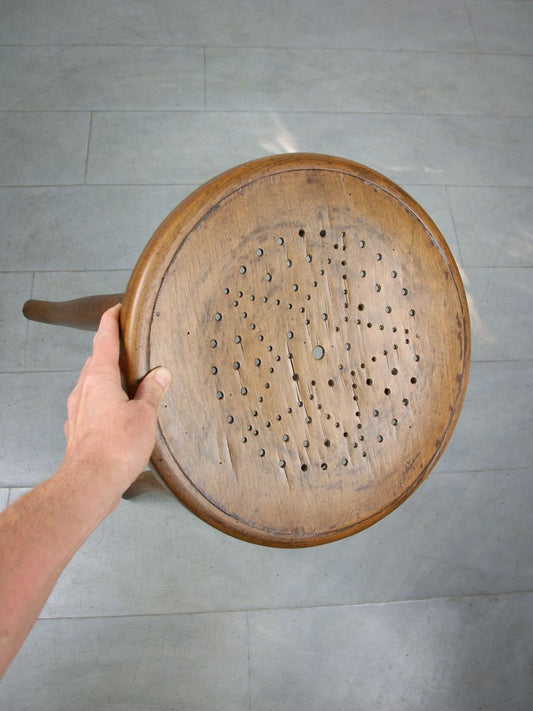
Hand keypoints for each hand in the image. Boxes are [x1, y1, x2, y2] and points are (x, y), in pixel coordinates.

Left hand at [63, 304, 170, 496]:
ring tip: (129, 382)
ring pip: (92, 384)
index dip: (110, 321)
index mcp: (99, 378)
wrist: (90, 482)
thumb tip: (160, 374)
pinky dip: (104, 401)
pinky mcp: (78, 429)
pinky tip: (118, 413)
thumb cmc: (116, 448)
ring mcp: (77, 410)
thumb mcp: (144, 415)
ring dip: (108, 378)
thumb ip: (152, 391)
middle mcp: (83, 390)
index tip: (116, 309)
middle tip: (129, 346)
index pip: (103, 339)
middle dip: (111, 351)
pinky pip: (91, 405)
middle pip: (96, 361)